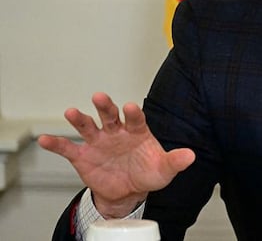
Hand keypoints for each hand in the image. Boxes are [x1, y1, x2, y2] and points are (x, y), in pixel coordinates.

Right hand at [38, 92, 194, 217]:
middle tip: (100, 96)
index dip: (132, 113)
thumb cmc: (147, 173)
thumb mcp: (164, 169)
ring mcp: (99, 142)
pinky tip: (45, 139)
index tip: (129, 107)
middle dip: (105, 105)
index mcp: (137, 131)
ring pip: (88, 126)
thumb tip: (190, 156)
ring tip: (71, 112)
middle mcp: (116, 132)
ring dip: (79, 119)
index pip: (135, 118)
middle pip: (109, 115)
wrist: (128, 191)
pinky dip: (56, 144)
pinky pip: (68, 148)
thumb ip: (175, 160)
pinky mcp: (83, 156)